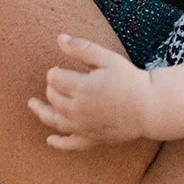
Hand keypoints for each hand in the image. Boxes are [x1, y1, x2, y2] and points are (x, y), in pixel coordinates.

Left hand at [28, 34, 153, 149]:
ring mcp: (83, 127)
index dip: (55, 72)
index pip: (54, 78)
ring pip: (55, 121)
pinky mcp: (91, 139)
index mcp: (81, 88)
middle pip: (53, 98)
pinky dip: (58, 143)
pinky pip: (70, 144)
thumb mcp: (107, 58)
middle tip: (59, 81)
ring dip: (42, 112)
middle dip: (52, 88)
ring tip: (33, 105)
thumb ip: (82, 48)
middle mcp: (78, 110)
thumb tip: (59, 39)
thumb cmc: (130, 80)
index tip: (61, 68)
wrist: (150, 107)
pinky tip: (50, 140)